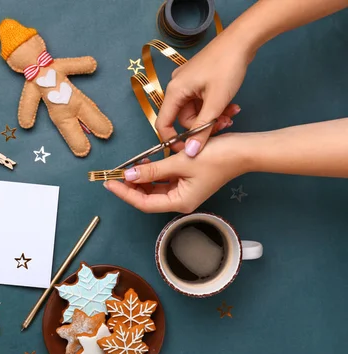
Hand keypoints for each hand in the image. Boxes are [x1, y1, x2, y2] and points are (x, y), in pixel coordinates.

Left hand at [103, 134, 245, 212]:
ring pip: (154, 189)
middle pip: (147, 197)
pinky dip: (153, 173)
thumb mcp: (180, 162)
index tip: (110, 182)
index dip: (125, 193)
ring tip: (130, 166)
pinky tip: (146, 162)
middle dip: (131, 186)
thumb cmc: (217, 157)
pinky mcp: (187, 181)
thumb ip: (153, 170)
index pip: (144, 203)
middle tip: (116, 173)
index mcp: (180, 202)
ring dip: (141, 178)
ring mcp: (184, 191)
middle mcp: (181, 200)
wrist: (243, 150)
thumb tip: (130, 175)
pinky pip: (164, 180)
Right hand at [156, 31, 252, 156]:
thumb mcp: (216, 102)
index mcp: (174, 91)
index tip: (189, 151)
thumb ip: (202, 129)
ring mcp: (188, 83)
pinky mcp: (198, 80)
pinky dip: (214, 107)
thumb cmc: (227, 66)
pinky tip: (231, 106)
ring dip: (213, 117)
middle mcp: (177, 87)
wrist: (241, 39)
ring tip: (231, 115)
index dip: (173, 141)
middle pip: (184, 119)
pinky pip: (202, 102)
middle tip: (224, 126)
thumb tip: (190, 153)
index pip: (163, 124)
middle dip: (203, 126)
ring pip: (196, 111)